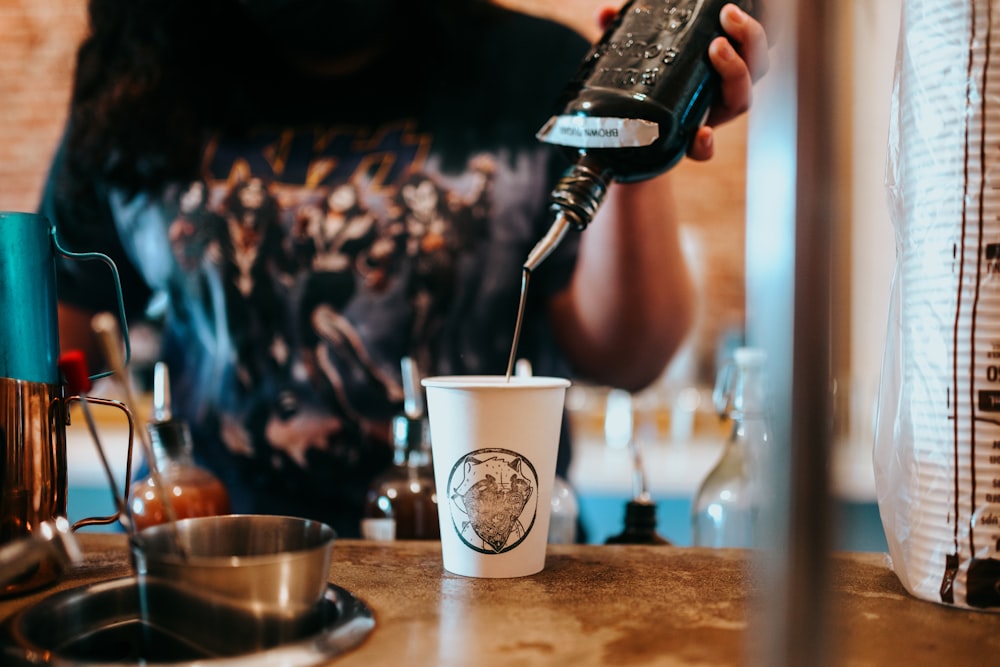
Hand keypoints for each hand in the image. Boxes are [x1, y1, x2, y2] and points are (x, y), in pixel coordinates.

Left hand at [594, 3, 770, 161]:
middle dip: (750, 38)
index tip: (731, 8)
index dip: (754, 28)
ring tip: (716, 49)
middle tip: (727, 17)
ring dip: (736, 72)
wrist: (627, 143)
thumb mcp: (636, 59)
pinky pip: (705, 150)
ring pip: (742, 100)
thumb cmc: (643, 91)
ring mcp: (710, 117)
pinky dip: (705, 144)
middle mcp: (721, 92)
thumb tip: (604, 13)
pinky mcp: (690, 146)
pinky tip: (700, 133)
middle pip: (757, 66)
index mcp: (717, 68)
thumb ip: (625, 34)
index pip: (751, 44)